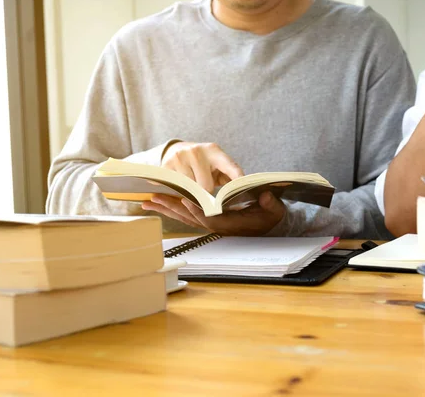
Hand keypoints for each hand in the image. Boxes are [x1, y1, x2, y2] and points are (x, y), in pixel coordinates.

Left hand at [142, 191, 285, 235]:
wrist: (268, 223)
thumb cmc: (271, 215)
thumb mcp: (275, 209)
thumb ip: (270, 204)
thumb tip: (264, 197)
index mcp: (232, 224)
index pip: (211, 219)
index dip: (197, 210)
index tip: (185, 199)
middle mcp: (218, 226)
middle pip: (191, 218)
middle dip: (173, 207)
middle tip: (155, 198)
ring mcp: (211, 224)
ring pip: (185, 218)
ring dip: (167, 209)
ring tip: (149, 201)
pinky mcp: (207, 220)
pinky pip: (186, 216)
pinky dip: (171, 210)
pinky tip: (158, 204)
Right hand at [161, 142, 243, 191]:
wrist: (177, 150)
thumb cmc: (204, 164)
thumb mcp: (218, 166)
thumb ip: (230, 176)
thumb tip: (241, 190)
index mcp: (214, 151)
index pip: (230, 166)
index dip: (237, 178)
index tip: (243, 186)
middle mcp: (197, 151)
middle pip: (206, 186)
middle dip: (207, 192)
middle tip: (204, 187)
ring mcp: (180, 157)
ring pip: (191, 190)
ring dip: (191, 192)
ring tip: (191, 183)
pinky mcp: (166, 166)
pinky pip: (176, 189)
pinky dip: (179, 190)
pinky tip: (179, 183)